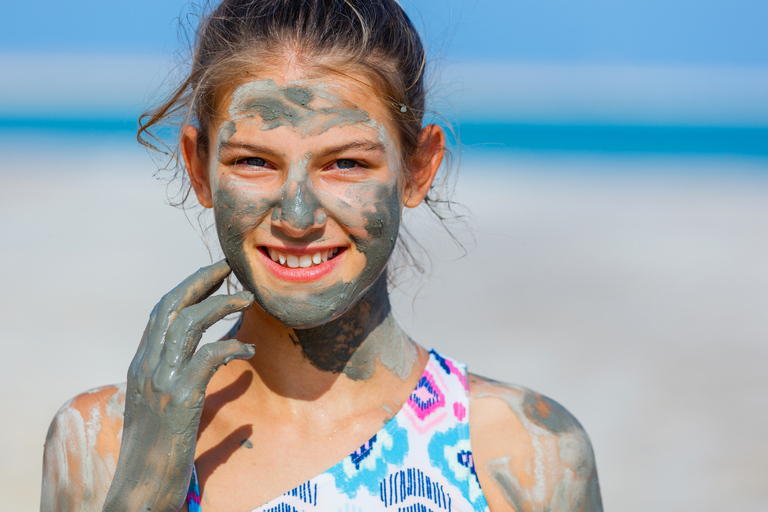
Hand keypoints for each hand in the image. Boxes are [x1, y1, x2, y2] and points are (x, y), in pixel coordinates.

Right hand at [103, 260, 254, 511]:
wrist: (139, 491)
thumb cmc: (158, 455)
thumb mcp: (170, 411)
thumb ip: (194, 382)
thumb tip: (237, 364)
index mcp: (141, 366)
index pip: (161, 313)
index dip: (187, 287)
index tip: (213, 274)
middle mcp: (145, 367)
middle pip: (170, 306)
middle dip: (201, 279)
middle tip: (230, 266)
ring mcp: (159, 381)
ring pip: (186, 324)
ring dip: (220, 305)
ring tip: (248, 299)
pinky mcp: (178, 399)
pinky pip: (206, 357)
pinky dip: (230, 346)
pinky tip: (248, 348)